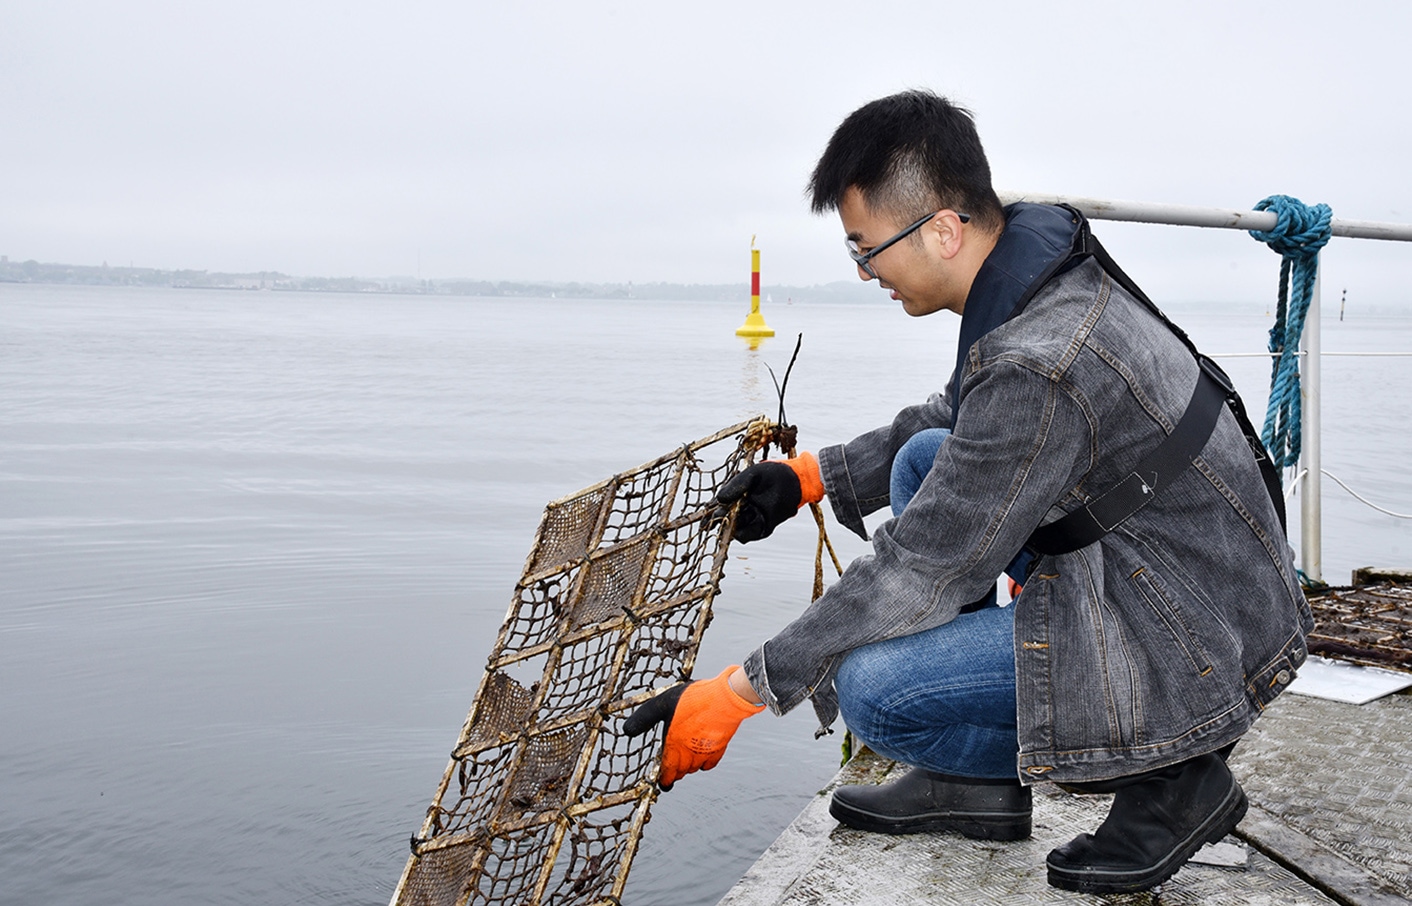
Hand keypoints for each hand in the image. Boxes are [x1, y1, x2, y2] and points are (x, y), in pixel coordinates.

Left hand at [622, 665, 763, 788]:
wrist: (724, 699)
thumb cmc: (693, 701)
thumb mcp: (660, 705)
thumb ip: (644, 719)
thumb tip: (627, 730)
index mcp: (673, 747)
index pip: (667, 773)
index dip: (664, 780)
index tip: (663, 783)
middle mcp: (689, 755)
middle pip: (681, 771)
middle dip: (675, 772)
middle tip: (671, 772)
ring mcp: (705, 753)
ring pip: (694, 768)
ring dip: (688, 766)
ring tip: (685, 761)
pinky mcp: (719, 748)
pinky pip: (710, 763)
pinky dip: (704, 763)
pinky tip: (702, 756)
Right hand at [711, 453, 823, 542]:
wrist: (796, 480)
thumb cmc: (774, 473)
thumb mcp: (752, 475)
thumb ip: (737, 485)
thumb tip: (720, 499)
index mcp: (738, 496)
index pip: (720, 506)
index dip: (710, 514)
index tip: (704, 520)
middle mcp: (744, 508)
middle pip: (726, 520)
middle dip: (719, 521)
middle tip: (714, 521)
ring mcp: (754, 518)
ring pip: (737, 529)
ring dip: (732, 527)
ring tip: (732, 521)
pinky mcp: (765, 526)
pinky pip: (751, 534)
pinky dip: (746, 533)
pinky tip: (744, 527)